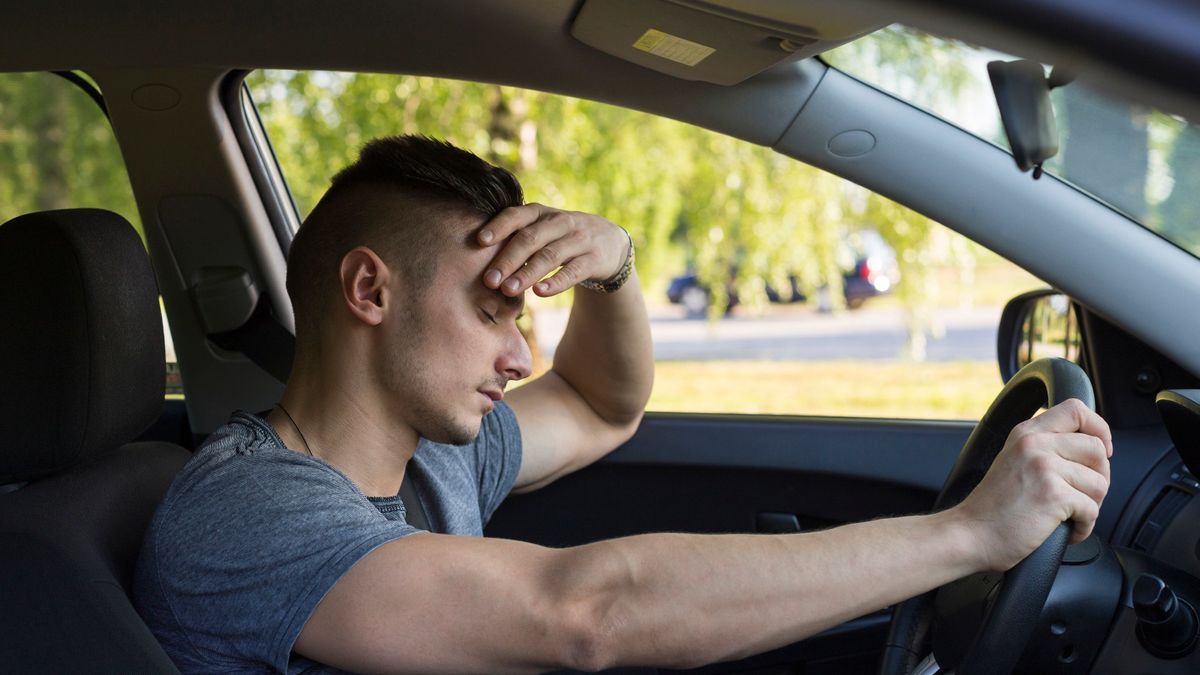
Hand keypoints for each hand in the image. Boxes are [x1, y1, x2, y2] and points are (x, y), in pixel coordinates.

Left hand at [476, 204, 629, 296]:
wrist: (609, 242)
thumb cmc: (562, 238)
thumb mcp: (542, 230)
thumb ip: (516, 237)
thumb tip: (476, 256)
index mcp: (542, 213)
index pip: (517, 215)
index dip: (499, 226)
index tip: (479, 241)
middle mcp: (560, 222)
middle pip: (530, 238)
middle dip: (507, 259)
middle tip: (489, 280)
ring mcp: (579, 240)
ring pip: (550, 255)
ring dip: (527, 273)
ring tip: (508, 290)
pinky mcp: (594, 259)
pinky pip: (573, 271)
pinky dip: (556, 282)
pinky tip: (540, 293)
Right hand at [953, 398, 1112, 571]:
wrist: (970, 534)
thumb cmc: (993, 508)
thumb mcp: (1014, 461)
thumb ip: (1044, 448)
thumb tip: (1092, 450)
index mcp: (1026, 433)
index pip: (1076, 409)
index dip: (1099, 429)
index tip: (1100, 451)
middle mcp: (1034, 444)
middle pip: (1097, 449)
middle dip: (1099, 478)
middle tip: (1080, 497)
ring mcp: (1044, 467)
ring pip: (1100, 483)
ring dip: (1091, 506)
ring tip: (1067, 516)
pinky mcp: (1053, 495)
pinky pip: (1092, 510)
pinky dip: (1084, 528)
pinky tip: (1066, 531)